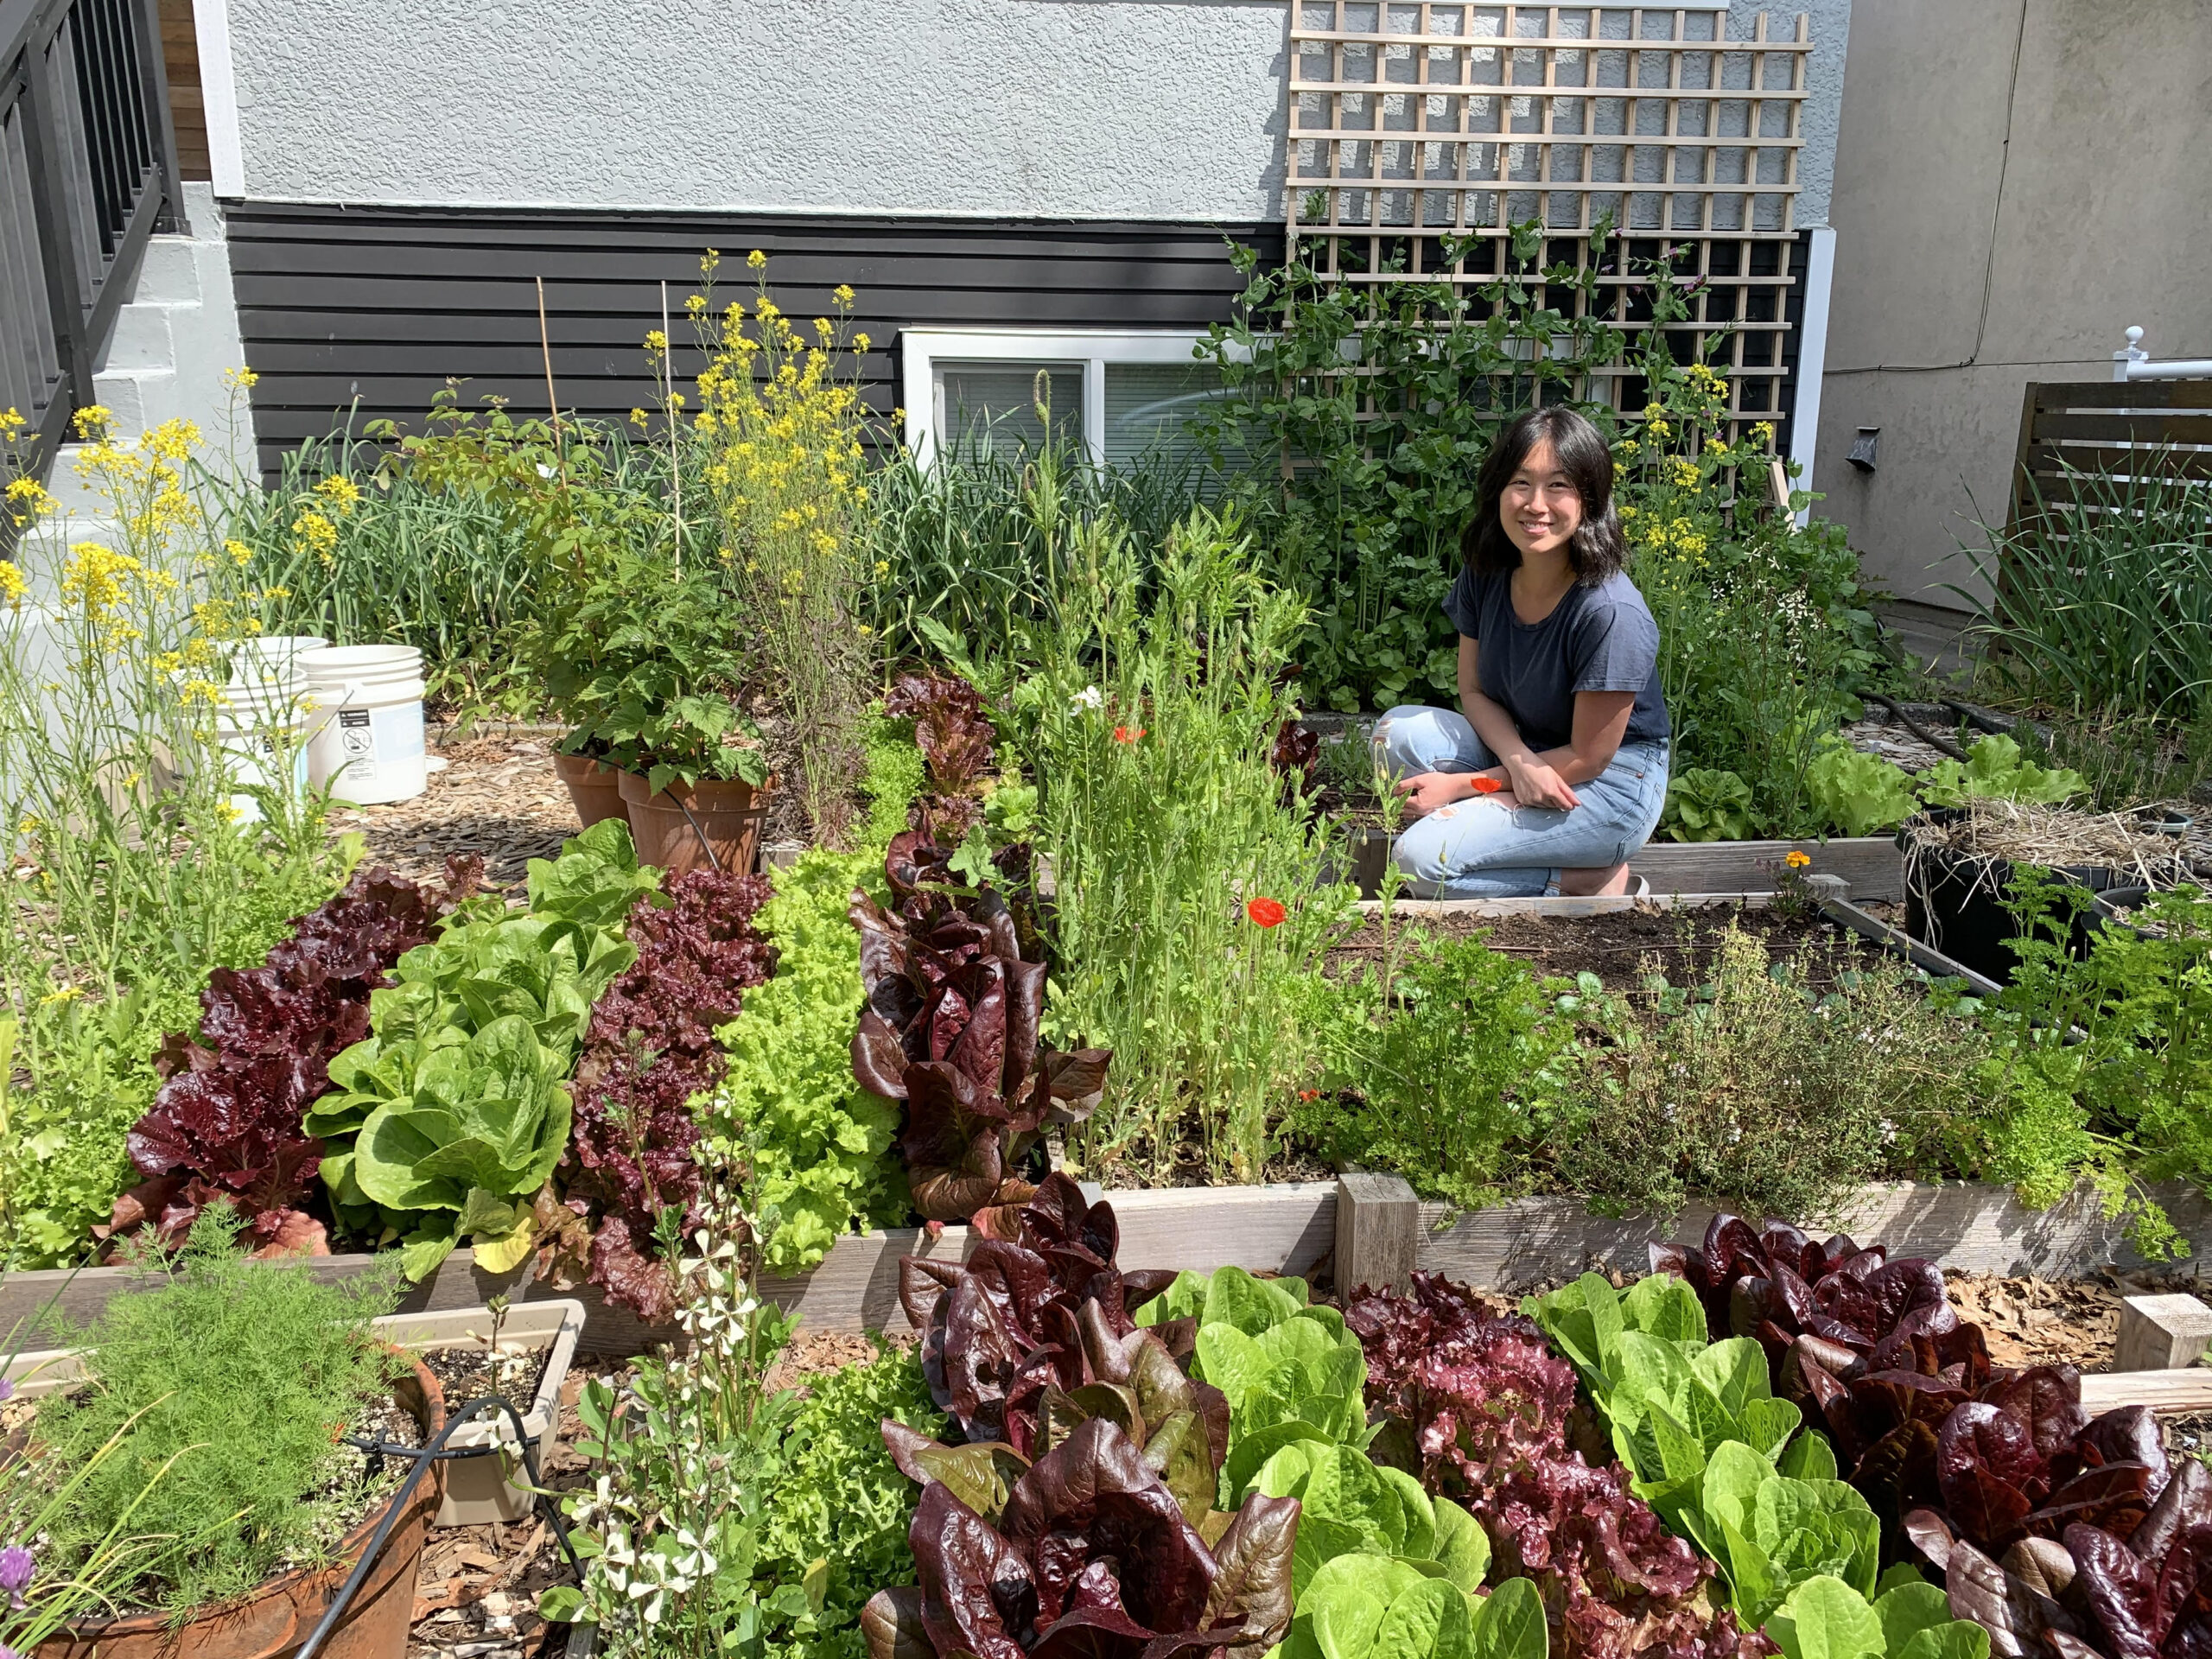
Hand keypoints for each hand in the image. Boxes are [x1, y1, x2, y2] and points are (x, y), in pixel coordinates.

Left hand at [1393, 771, 1508, 816]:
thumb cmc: (1439, 782)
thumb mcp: (1420, 779)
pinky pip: (1415, 814)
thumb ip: (1405, 785)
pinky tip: (1414, 801)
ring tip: (1406, 796)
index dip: (1395, 796)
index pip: (1399, 802)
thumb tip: (1394, 790)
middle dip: (1398, 802)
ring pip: (1408, 814)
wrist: (1455, 787)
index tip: (1395, 790)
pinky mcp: (1429, 813)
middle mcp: (1421, 812)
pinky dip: (1412, 809)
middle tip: (1399, 793)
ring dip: (1404, 806)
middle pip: (1402, 810)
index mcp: (1418, 804)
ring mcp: (1425, 814)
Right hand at [1505, 757, 1579, 810]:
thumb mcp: (1556, 778)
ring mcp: (1531, 800)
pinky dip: (1537, 801)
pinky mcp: (1523, 801)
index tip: (1571, 806)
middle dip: (1557, 802)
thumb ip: (1568, 792)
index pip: (1563, 805)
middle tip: (1555, 793)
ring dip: (1547, 802)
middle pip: (1554, 807)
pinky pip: (1534, 806)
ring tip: (1544, 790)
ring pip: (1544, 807)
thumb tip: (1578, 804)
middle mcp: (1541, 798)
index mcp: (1551, 792)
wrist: (1520, 764)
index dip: (1568, 806)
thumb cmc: (1540, 768)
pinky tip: (1535, 792)